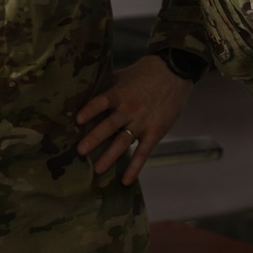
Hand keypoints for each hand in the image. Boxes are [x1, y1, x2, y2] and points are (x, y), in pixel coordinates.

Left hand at [74, 55, 193, 184]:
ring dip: (109, 156)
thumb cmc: (144, 74)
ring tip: (97, 169)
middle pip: (109, 125)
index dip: (90, 110)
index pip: (101, 102)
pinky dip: (134, 167)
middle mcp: (130, 109)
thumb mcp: (123, 76)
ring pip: (123, 142)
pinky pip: (143, 153)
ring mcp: (142, 122)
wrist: (175, 72)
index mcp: (120, 93)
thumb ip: (105, 87)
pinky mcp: (155, 132)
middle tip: (80, 151)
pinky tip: (125, 181)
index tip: (77, 120)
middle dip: (94, 138)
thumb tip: (80, 93)